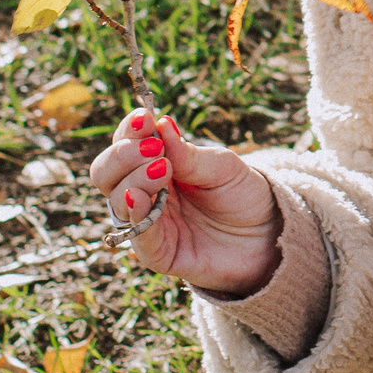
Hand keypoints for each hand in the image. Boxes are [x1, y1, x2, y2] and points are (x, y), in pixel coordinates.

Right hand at [86, 106, 281, 296]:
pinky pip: (137, 234)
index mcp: (154, 164)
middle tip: (153, 148)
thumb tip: (162, 123)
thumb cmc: (241, 195)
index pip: (125, 144)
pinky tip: (139, 197)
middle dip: (122, 155)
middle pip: (106, 172)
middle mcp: (143, 192)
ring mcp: (147, 222)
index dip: (129, 131)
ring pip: (117, 200)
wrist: (267, 235)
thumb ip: (188, 153)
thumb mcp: (222, 167)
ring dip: (133, 180)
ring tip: (161, 169)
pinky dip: (135, 214)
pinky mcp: (157, 253)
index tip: (143, 119)